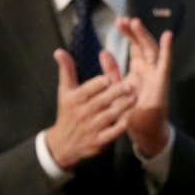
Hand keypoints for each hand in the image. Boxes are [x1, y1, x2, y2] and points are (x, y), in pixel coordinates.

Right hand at [45, 49, 136, 170]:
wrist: (63, 143)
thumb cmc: (67, 112)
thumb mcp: (65, 91)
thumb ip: (66, 71)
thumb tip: (59, 51)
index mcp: (74, 100)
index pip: (87, 90)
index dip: (98, 84)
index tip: (109, 78)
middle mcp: (82, 113)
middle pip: (101, 102)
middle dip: (115, 93)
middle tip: (130, 85)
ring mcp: (91, 128)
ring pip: (108, 116)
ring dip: (122, 107)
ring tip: (135, 98)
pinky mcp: (98, 141)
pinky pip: (111, 133)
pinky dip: (120, 127)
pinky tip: (130, 119)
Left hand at [110, 16, 172, 157]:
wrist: (142, 130)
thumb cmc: (130, 112)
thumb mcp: (116, 88)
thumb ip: (111, 71)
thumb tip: (103, 52)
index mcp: (138, 71)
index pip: (134, 48)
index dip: (128, 34)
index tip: (118, 22)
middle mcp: (148, 70)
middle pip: (142, 46)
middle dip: (134, 32)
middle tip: (124, 20)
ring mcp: (156, 75)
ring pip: (151, 50)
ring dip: (144, 36)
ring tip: (135, 23)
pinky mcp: (161, 82)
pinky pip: (165, 63)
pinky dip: (167, 49)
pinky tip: (167, 36)